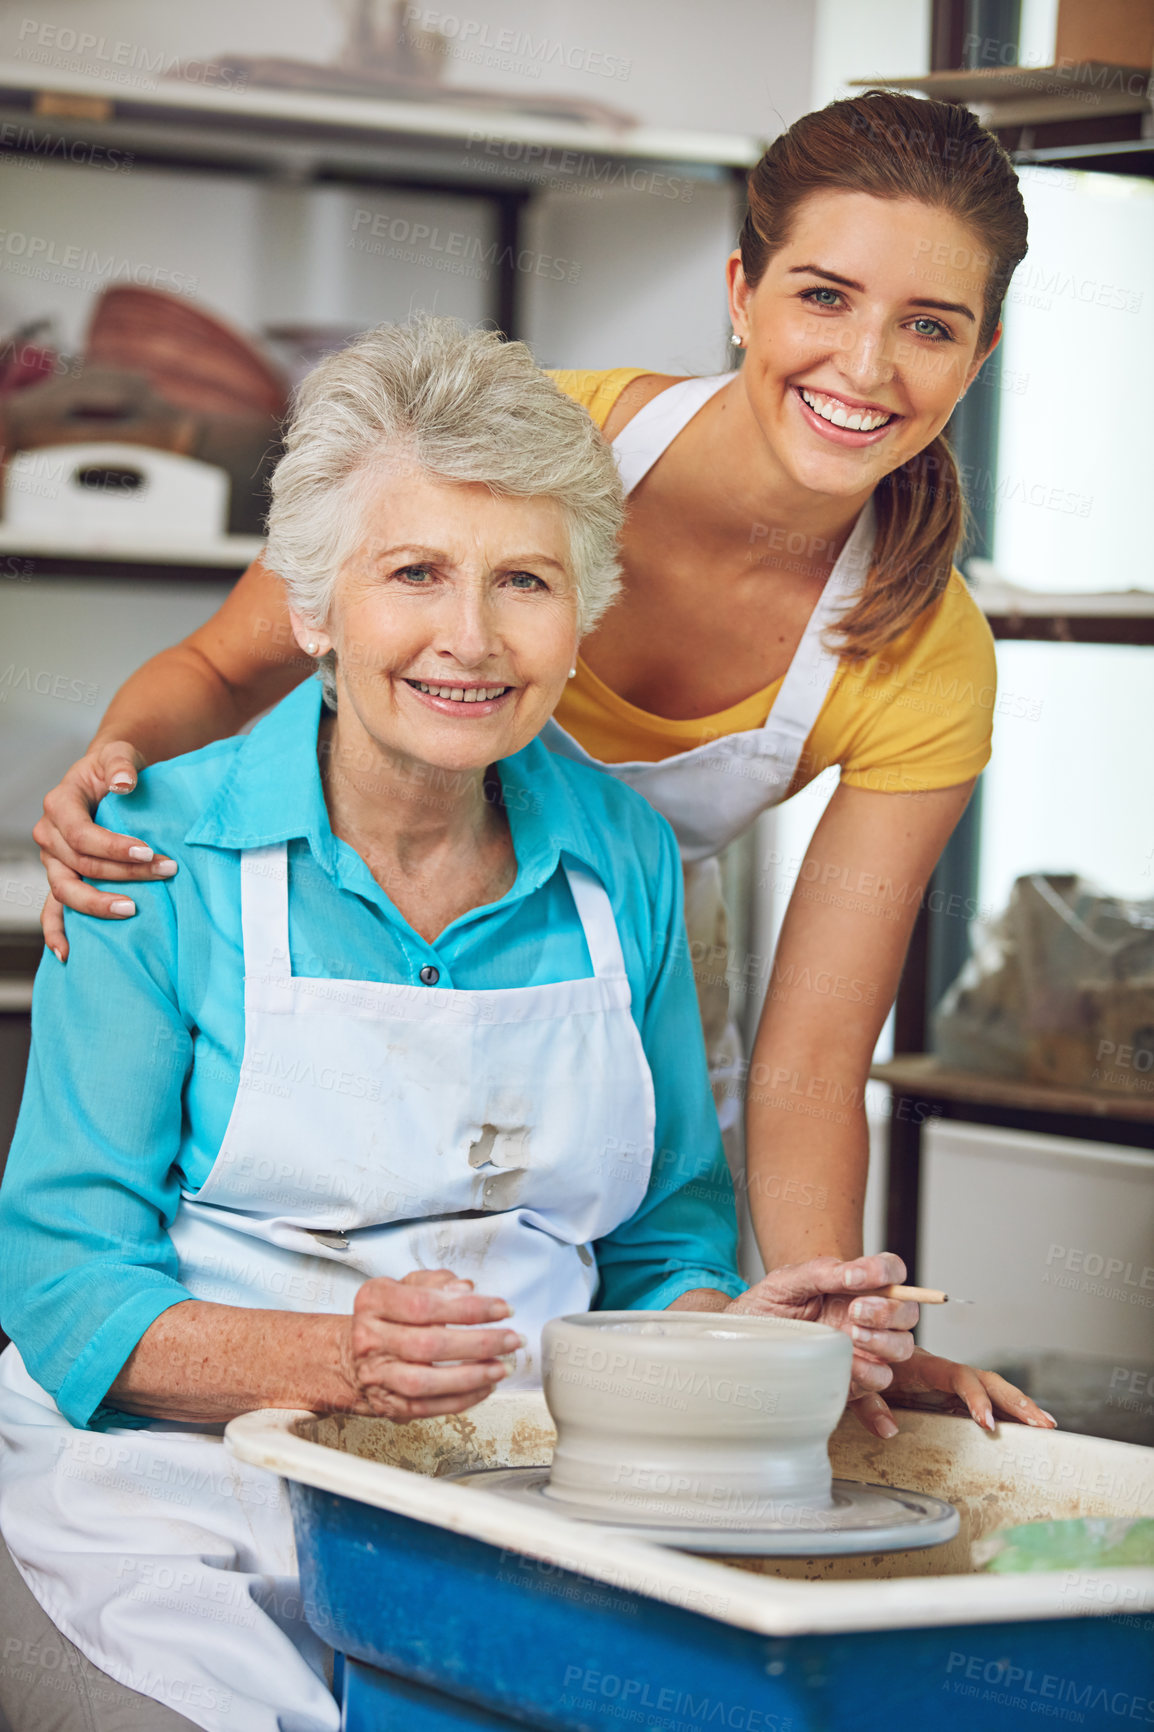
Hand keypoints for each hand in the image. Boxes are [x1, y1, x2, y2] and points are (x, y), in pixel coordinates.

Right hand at [34, 738, 174, 958]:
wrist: (112, 778)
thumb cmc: (116, 767)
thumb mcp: (119, 755)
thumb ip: (121, 764)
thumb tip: (123, 784)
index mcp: (59, 805)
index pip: (81, 833)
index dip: (113, 846)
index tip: (147, 850)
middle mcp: (50, 836)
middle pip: (80, 864)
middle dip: (123, 874)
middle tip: (165, 872)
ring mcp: (54, 862)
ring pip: (66, 891)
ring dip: (97, 905)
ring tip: (132, 910)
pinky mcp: (63, 879)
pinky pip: (52, 910)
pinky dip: (56, 932)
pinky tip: (68, 954)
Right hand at [343, 1269, 523, 1421]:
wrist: (351, 1355)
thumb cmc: (389, 1316)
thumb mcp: (405, 1286)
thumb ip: (437, 1282)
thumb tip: (465, 1288)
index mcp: (375, 1300)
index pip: (425, 1304)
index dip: (468, 1308)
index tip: (501, 1309)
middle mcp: (370, 1337)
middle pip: (429, 1344)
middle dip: (479, 1343)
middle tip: (511, 1339)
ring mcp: (376, 1374)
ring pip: (426, 1382)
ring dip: (471, 1376)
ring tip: (502, 1367)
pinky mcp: (386, 1403)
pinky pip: (426, 1408)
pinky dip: (461, 1400)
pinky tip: (485, 1387)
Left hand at [724, 1252, 917, 1436]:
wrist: (743, 1344)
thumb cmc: (767, 1308)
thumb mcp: (787, 1281)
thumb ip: (821, 1271)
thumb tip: (852, 1272)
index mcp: (855, 1287)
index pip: (892, 1272)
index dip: (886, 1270)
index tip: (857, 1276)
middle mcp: (866, 1317)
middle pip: (907, 1312)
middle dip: (887, 1310)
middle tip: (855, 1311)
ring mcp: (864, 1348)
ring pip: (902, 1346)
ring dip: (884, 1340)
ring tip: (852, 1335)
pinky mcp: (856, 1379)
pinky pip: (881, 1378)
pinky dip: (871, 1372)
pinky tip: (850, 1365)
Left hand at [863, 1345, 1056, 1435]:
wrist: (854, 1346)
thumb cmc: (857, 1364)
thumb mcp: (858, 1383)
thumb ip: (869, 1404)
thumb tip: (890, 1430)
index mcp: (922, 1364)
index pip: (958, 1376)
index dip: (976, 1397)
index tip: (988, 1423)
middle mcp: (941, 1371)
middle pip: (986, 1380)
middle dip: (1015, 1400)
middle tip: (1041, 1424)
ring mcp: (948, 1384)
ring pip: (991, 1389)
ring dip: (1018, 1405)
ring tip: (1046, 1425)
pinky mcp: (949, 1396)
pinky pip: (982, 1401)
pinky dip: (1004, 1411)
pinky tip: (1023, 1427)